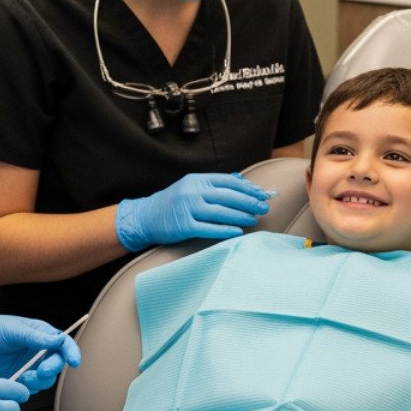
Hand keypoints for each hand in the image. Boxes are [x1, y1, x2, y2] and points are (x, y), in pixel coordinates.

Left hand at [0, 310, 81, 391]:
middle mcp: (38, 350)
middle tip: (40, 371)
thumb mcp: (13, 330)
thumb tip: (59, 340)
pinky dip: (28, 388)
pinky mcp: (20, 378)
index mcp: (40, 334)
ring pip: (46, 379)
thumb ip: (36, 337)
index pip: (63, 343)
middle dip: (52, 369)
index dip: (71, 352)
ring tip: (24, 377)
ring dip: (39, 381)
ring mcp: (30, 365)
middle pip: (57, 363)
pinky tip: (17, 381)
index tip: (74, 362)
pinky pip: (32, 387)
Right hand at [115, 172, 272, 252]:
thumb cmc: (173, 202)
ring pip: (220, 211)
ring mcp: (187, 208)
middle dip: (249, 201)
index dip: (248, 188)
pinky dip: (225, 229)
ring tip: (254, 219)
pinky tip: (238, 231)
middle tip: (264, 207)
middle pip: (228, 196)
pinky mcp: (183, 226)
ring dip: (240, 215)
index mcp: (197, 179)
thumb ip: (214, 185)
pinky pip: (208, 228)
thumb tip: (244, 184)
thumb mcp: (192, 187)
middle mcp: (193, 191)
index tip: (262, 194)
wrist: (146, 216)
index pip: (229, 181)